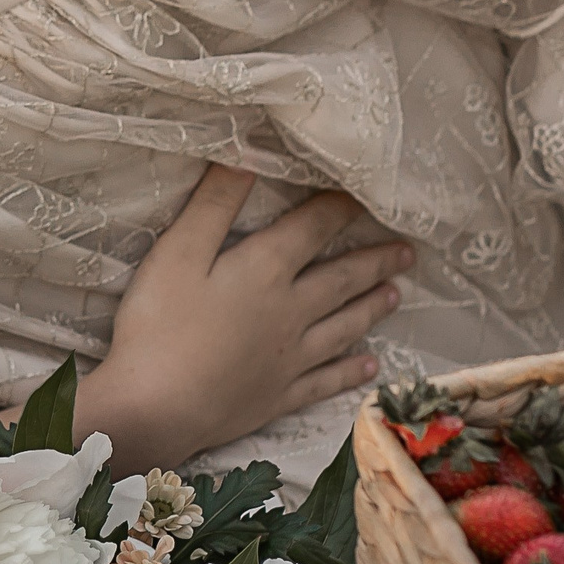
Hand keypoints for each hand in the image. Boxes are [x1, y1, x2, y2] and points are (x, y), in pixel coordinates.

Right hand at [73, 165, 413, 470]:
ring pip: (343, 327)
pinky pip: (326, 380)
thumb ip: (214, 204)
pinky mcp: (279, 395)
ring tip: (396, 294)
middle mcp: (290, 312)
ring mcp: (289, 358)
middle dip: (374, 262)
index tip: (362, 195)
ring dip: (371, 308)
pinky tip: (367, 365)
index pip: (310, 230)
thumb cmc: (158, 324)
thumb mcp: (177, 251)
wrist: (157, 407)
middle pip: (341, 280)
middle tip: (406, 251)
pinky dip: (350, 371)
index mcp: (266, 271)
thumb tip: (247, 156)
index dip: (337, 209)